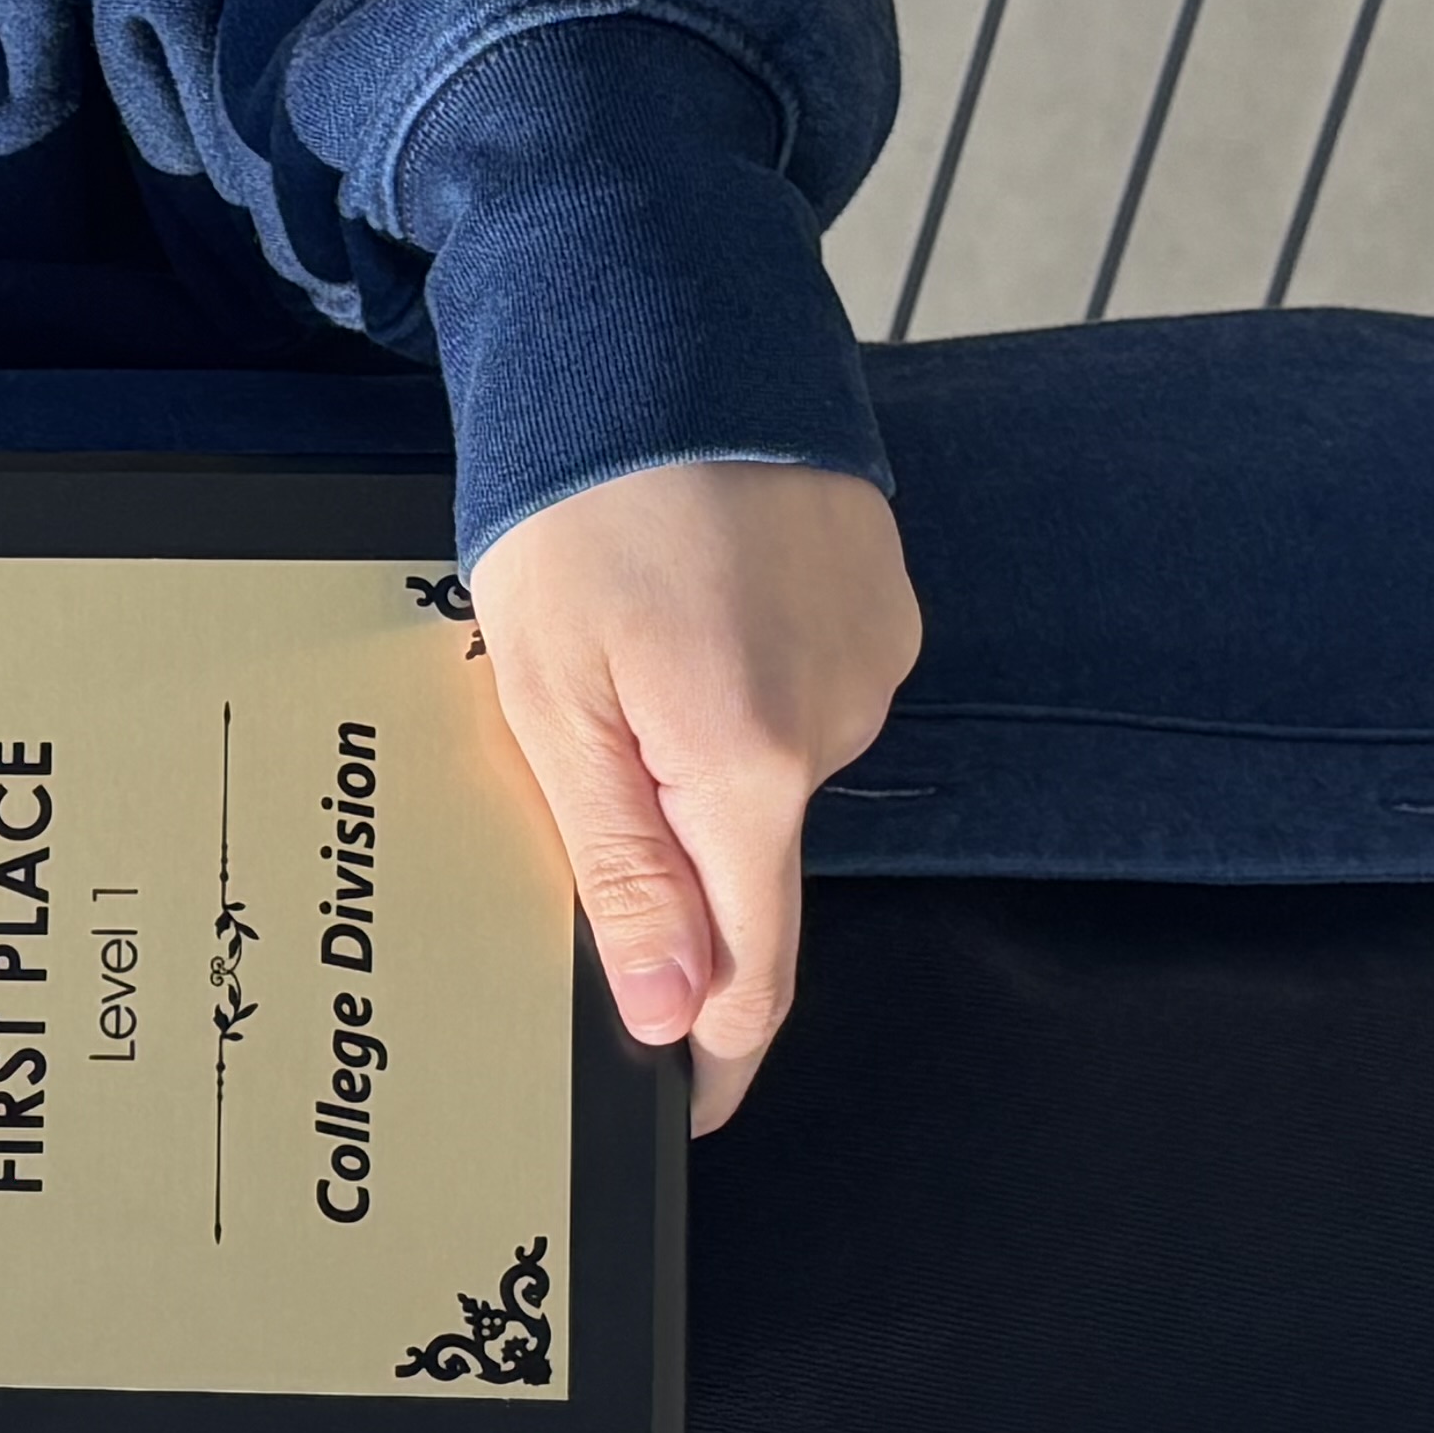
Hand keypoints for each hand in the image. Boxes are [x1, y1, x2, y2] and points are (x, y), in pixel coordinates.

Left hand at [466, 460, 919, 1132]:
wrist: (662, 322)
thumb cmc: (579, 502)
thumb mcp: (551, 704)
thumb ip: (619, 867)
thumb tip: (672, 1012)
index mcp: (747, 761)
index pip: (753, 968)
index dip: (718, 1054)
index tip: (691, 1110)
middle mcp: (839, 721)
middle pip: (745, 858)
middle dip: (661, 843)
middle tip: (571, 743)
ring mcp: (873, 658)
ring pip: (766, 769)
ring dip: (690, 744)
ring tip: (617, 645)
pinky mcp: (882, 603)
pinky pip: (798, 689)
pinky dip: (733, 677)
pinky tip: (678, 605)